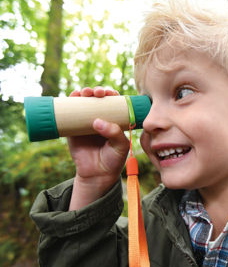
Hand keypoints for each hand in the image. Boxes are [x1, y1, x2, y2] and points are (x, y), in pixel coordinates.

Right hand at [68, 87, 129, 209]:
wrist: (97, 175)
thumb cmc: (113, 159)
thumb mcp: (121, 146)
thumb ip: (115, 133)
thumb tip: (97, 122)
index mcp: (114, 120)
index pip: (113, 103)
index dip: (111, 94)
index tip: (109, 93)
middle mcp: (100, 118)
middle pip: (97, 99)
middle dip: (96, 91)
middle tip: (96, 93)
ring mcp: (85, 123)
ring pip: (83, 104)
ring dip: (82, 94)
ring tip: (84, 93)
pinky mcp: (73, 129)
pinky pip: (69, 115)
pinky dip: (68, 104)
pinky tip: (70, 97)